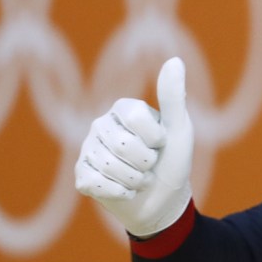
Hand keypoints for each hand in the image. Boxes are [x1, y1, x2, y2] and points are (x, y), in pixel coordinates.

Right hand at [75, 57, 193, 237]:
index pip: (136, 118)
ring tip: (139, 179)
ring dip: (135, 180)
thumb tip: (175, 60)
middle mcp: (101, 125)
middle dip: (146, 163)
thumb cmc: (172, 161)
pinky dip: (119, 192)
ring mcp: (88, 150)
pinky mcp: (82, 175)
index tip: (161, 143)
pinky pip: (96, 182)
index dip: (155, 138)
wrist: (163, 202)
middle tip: (150, 166)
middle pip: (123, 145)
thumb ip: (173, 97)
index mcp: (123, 108)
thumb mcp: (179, 130)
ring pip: (109, 166)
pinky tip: (125, 191)